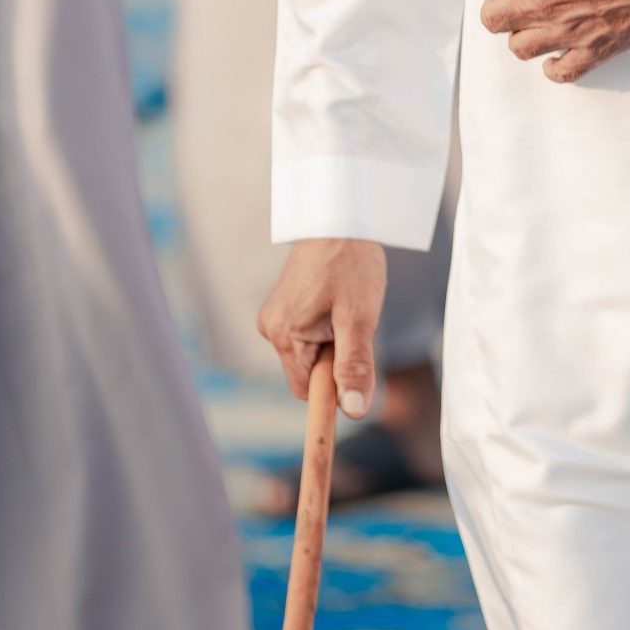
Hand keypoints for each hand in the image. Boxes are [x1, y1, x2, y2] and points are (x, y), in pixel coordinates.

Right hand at [258, 239, 387, 418]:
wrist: (339, 217)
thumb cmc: (350, 263)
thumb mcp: (359, 318)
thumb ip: (355, 366)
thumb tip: (354, 411)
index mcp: (284, 334)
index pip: (306, 390)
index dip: (333, 388)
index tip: (357, 372)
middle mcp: (270, 328)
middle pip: (308, 371)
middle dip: (334, 358)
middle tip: (354, 323)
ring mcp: (274, 316)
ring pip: (309, 353)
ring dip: (332, 341)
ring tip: (346, 306)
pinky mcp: (283, 307)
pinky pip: (306, 335)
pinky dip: (325, 328)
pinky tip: (337, 301)